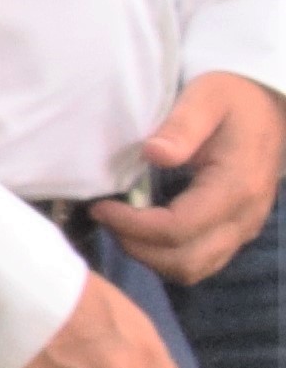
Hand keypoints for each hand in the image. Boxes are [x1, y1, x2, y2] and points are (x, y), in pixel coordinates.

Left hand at [99, 70, 284, 289]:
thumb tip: (154, 154)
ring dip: (149, 256)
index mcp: (236, 187)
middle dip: (137, 246)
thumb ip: (182, 126)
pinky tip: (143, 229)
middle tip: (106, 217)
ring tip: (120, 224)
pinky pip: (201, 261)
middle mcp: (245, 217)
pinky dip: (166, 255)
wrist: (266, 106)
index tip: (101, 207)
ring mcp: (244, 229)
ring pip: (193, 269)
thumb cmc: (232, 99)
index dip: (133, 226)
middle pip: (185, 261)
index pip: (178, 229)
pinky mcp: (237, 231)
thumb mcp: (206, 98)